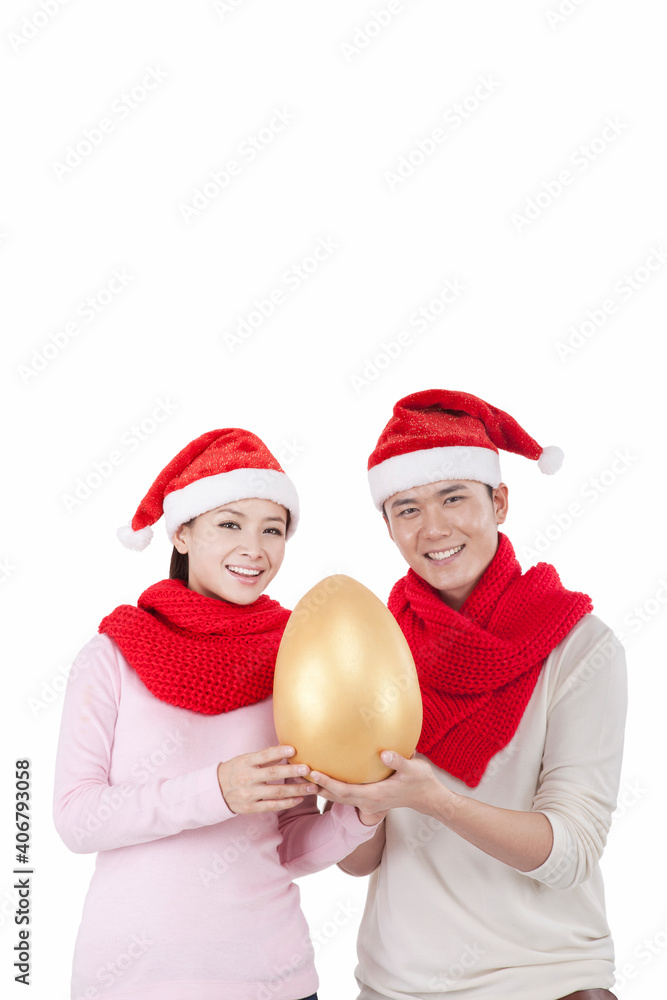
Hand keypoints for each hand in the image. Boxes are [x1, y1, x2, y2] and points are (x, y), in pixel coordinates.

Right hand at [217, 745, 316, 814]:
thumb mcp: (245, 759)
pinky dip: (287, 803)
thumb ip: (264, 757)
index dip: (279, 752)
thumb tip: (286, 751)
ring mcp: (249, 794)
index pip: (264, 755)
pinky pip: (272, 806)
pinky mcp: (251, 808)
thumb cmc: (235, 771)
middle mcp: (247, 778)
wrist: (216, 791)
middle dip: (292, 772)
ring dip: (296, 789)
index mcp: (245, 762)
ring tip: (312, 787)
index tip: (294, 749)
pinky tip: (299, 799)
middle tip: (308, 769)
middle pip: (273, 774)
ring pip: (276, 792)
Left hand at [309, 751, 440, 820]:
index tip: (313, 773)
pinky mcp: (368, 798)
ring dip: (321, 789)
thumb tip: (384, 753)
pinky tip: (324, 777)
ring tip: (303, 776)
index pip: (345, 791)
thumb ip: (398, 761)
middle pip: (335, 797)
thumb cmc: (420, 781)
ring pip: (338, 797)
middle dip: (316, 787)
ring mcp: (367, 802)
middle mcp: (368, 801)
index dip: (328, 783)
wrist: (428, 797)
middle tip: (297, 774)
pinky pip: (345, 794)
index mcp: (375, 795)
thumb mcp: (413, 768)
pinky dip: (332, 788)